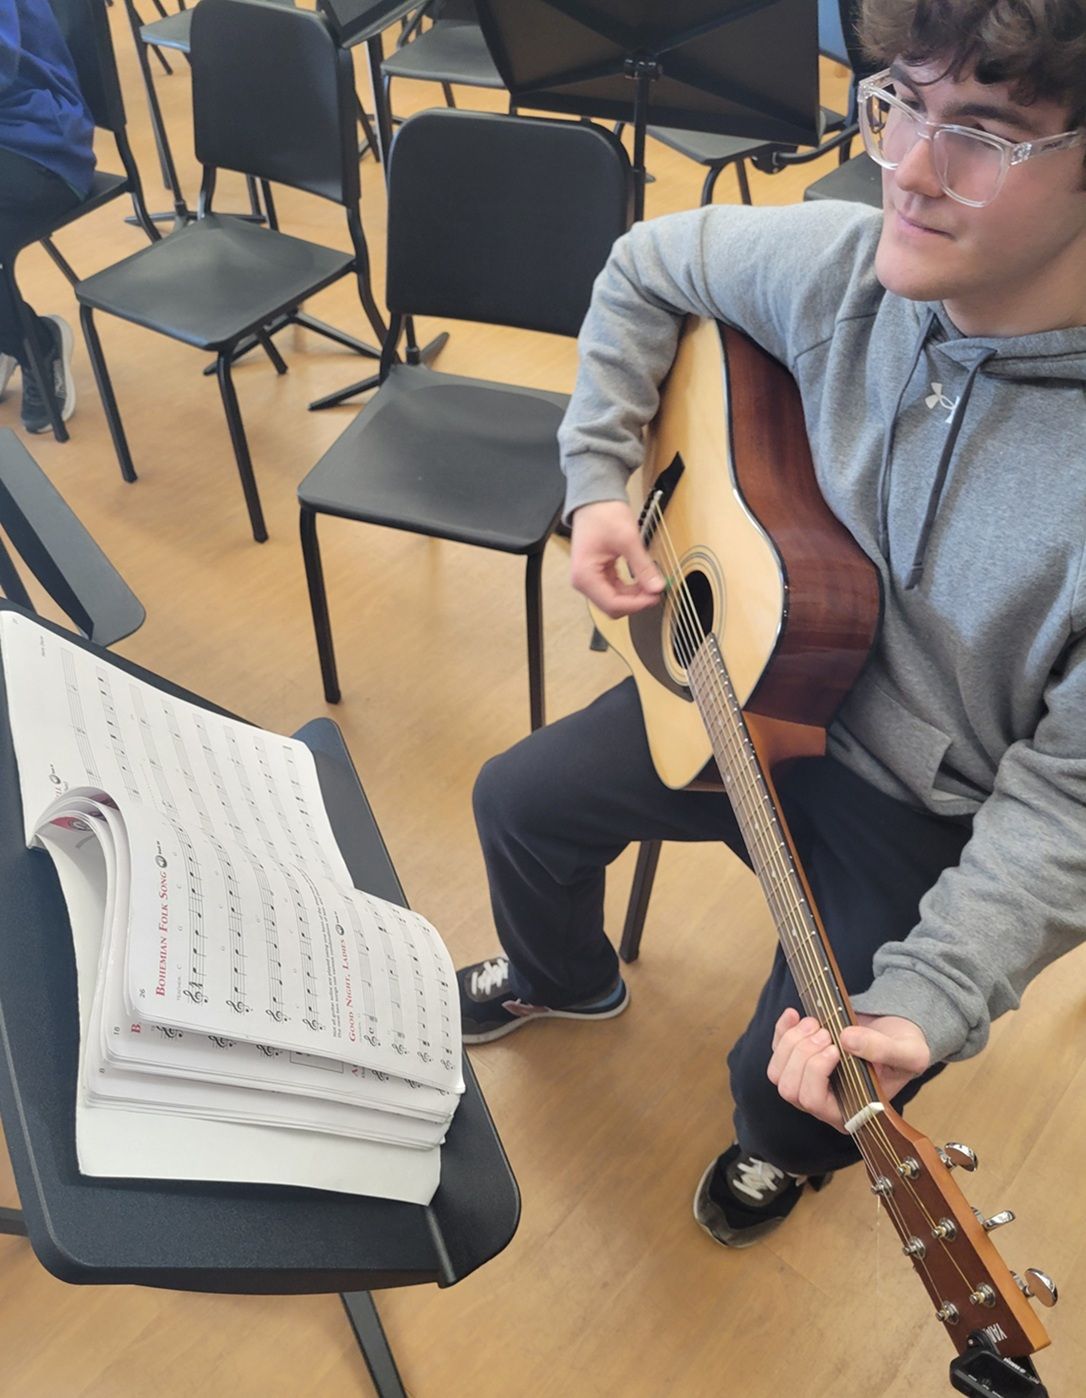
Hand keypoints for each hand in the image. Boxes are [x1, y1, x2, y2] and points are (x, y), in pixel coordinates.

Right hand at [569, 500, 664, 617]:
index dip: (636, 604)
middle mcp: (583, 582)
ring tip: (652, 584)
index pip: (612, 604)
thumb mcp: (628, 540)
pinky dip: (630, 589)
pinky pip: (615, 590)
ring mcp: (589, 579)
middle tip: (656, 591)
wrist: (595, 499)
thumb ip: (643, 566)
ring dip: (634, 596)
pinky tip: (642, 581)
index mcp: (585, 576)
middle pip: (612, 606)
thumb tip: (657, 587)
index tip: (655, 596)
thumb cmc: (604, 514)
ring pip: (614, 600)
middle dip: (635, 602)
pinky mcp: (596, 574)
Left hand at [767, 1008, 931, 1131]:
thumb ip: (883, 1049)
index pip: (814, 1103)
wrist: (898, 1034)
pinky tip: (794, 1014)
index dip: (816, 1073)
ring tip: (817, 1024)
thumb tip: (847, 1040)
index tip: (835, 1049)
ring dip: (792, 1043)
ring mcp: (809, 1083)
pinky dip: (782, 1031)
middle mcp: (825, 1103)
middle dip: (803, 1055)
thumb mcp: (909, 1052)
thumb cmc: (905, 1051)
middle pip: (790, 1089)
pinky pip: (777, 1051)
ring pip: (778, 1072)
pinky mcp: (800, 1060)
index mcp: (850, 1111)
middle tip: (827, 1032)